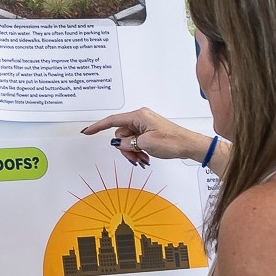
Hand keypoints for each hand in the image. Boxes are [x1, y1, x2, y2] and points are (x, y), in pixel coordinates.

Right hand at [82, 108, 214, 168]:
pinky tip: (145, 157)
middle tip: (135, 158)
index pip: (112, 121)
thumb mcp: (145, 144)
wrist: (188, 145)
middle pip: (120, 135)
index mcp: (138, 116)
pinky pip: (135, 142)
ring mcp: (144, 125)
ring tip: (143, 159)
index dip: (98, 127)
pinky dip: (137, 151)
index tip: (87, 131)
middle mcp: (140, 118)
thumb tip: (118, 143)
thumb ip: (127, 143)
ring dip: (132, 152)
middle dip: (124, 148)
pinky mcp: (148, 132)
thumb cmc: (172, 141)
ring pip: (127, 141)